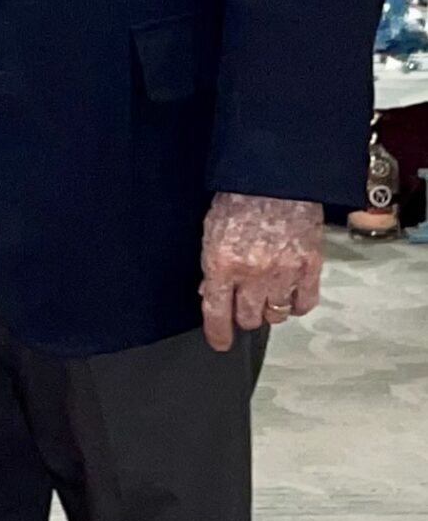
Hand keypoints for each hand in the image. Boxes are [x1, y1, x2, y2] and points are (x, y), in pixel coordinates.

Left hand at [200, 192, 323, 349]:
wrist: (275, 178)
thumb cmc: (239, 198)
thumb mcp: (211, 231)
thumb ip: (211, 265)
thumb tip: (210, 292)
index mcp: (221, 264)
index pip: (216, 312)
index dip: (217, 333)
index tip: (219, 342)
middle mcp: (252, 274)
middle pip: (249, 318)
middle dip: (244, 315)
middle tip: (244, 304)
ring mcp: (284, 272)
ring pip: (276, 314)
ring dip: (269, 308)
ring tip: (267, 293)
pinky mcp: (310, 266)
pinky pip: (305, 303)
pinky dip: (297, 303)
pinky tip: (290, 293)